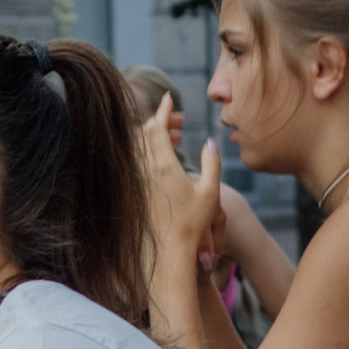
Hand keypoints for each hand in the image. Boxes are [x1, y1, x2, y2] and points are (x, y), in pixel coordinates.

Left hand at [139, 117, 222, 265]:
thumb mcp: (211, 192)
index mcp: (163, 166)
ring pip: (139, 146)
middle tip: (178, 120)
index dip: (162, 109)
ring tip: (176, 137)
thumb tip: (211, 140)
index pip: (156, 126)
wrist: (170, 252)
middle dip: (160, 120)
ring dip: (154, 135)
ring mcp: (138, 181)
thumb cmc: (194, 224)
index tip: (168, 96)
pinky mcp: (136, 191)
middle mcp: (146, 171)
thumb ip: (212, 162)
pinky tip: (166, 157)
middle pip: (145, 132)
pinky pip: (138, 161)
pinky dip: (149, 151)